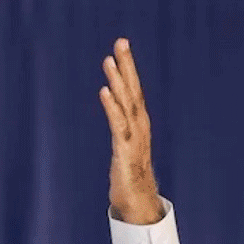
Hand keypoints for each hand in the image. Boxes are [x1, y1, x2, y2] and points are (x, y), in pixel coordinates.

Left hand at [100, 38, 163, 224]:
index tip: (121, 45)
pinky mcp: (125, 150)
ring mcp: (134, 137)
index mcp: (139, 122)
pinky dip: (112, 106)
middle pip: (133, 90)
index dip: (128, 68)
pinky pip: (118, 124)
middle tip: (121, 41)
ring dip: (117, 81)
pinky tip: (104, 91)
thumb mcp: (124, 145)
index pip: (134, 89)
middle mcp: (139, 125)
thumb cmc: (129, 174)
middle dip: (126, 65)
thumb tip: (115, 114)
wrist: (137, 202)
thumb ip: (121, 128)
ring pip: (126, 103)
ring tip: (109, 61)